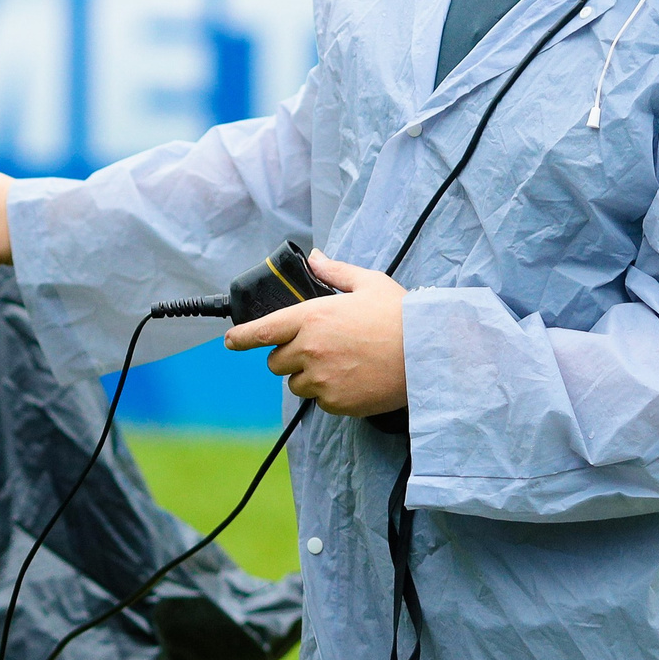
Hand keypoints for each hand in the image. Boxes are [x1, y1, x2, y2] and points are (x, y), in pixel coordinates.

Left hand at [222, 252, 407, 417]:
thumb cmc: (400, 315)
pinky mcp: (336, 403)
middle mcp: (309, 350)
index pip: (261, 331)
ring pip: (296, 384)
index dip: (241, 338)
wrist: (427, 353)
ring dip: (308, 377)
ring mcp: (321, 379)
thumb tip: (316, 256)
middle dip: (288, 356)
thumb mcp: (368, 283)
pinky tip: (353, 379)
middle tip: (315, 349)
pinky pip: (320, 402)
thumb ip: (334, 271)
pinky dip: (329, 394)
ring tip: (339, 365)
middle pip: (275, 362)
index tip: (230, 341)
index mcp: (311, 317)